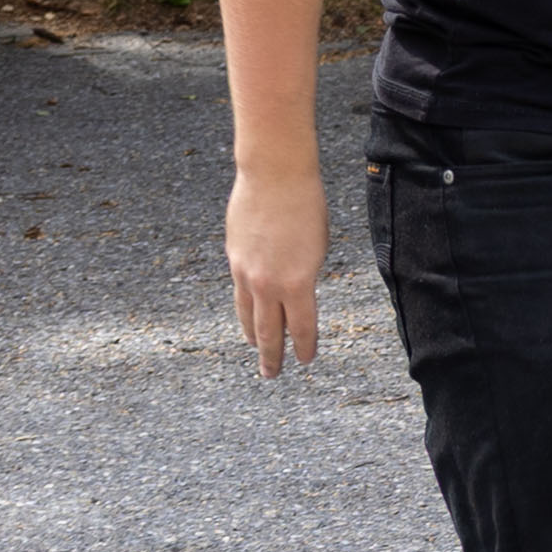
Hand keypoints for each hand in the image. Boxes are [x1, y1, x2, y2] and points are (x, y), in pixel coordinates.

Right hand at [226, 167, 322, 376]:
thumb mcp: (318, 247)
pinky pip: (239, 293)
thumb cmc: (306, 206)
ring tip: (256, 351)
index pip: (302, 327)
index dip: (304, 346)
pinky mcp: (233, 259)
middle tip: (272, 375)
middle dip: (272, 355)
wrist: (274, 176)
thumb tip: (295, 294)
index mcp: (298, 282)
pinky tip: (246, 317)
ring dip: (253, 337)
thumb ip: (305, 276)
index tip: (305, 360)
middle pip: (269, 331)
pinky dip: (243, 310)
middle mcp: (268, 283)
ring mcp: (246, 272)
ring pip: (248, 315)